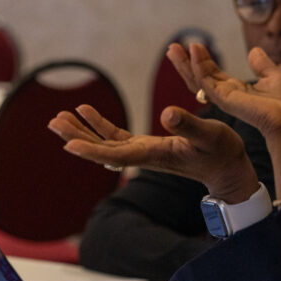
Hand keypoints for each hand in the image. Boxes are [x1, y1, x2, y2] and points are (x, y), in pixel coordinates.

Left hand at [48, 104, 258, 202]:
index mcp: (154, 154)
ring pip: (104, 142)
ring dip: (81, 131)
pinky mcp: (147, 146)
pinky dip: (99, 125)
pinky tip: (85, 111)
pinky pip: (116, 136)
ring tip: (58, 117)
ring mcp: (143, 151)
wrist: (228, 169)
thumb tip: (166, 113)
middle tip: (52, 122)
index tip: (68, 144)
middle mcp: (143, 155)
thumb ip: (188, 125)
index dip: (92, 149)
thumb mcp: (209, 135)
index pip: (116, 154)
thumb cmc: (221, 153)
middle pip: (102, 149)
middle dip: (76, 136)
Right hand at [169, 42, 280, 198]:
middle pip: (199, 77)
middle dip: (185, 63)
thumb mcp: (274, 77)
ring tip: (174, 48)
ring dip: (186, 63)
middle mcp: (225, 94)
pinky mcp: (224, 99)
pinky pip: (207, 81)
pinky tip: (194, 52)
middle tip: (172, 48)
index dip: (201, 60)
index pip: (212, 74)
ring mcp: (223, 98)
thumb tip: (254, 50)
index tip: (191, 46)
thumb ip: (261, 65)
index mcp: (235, 90)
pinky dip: (199, 66)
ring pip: (198, 79)